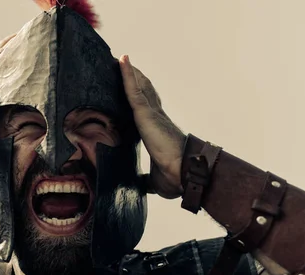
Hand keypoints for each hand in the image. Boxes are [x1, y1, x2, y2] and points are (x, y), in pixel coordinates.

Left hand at [118, 55, 186, 198]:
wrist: (186, 174)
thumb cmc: (176, 178)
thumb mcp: (154, 180)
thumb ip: (146, 179)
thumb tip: (140, 186)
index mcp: (157, 132)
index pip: (146, 110)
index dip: (140, 97)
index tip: (131, 88)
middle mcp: (156, 118)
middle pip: (143, 92)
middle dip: (133, 79)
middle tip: (121, 66)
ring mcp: (152, 114)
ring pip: (138, 87)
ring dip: (129, 72)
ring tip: (118, 58)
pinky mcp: (146, 113)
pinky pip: (133, 90)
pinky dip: (127, 74)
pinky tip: (122, 60)